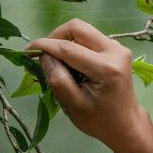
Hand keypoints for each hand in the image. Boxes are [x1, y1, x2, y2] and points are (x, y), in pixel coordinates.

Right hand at [27, 19, 152, 152]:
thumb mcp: (73, 105)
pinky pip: (89, 38)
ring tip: (58, 63)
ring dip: (65, 42)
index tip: (26, 50)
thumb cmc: (100, 120)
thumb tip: (44, 54)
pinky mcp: (116, 49)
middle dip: (55, 37)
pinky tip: (71, 64)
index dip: (44, 46)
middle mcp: (115, 52)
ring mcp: (118, 48)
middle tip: (44, 55)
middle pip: (77, 28)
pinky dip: (75, 45)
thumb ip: (57, 78)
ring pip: (83, 31)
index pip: (68, 48)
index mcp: (106, 68)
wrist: (126, 125)